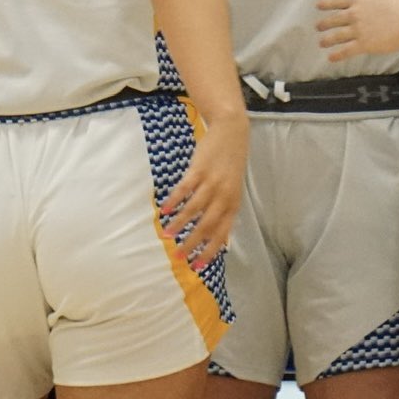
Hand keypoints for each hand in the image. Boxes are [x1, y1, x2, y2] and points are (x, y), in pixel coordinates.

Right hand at [161, 114, 247, 266]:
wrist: (232, 132)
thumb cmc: (231, 163)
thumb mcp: (234, 189)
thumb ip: (226, 210)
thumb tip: (223, 237)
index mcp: (233, 204)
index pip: (222, 233)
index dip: (210, 251)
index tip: (198, 266)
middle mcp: (224, 196)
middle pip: (207, 225)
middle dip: (192, 243)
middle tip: (179, 257)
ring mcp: (212, 182)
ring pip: (195, 209)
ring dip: (179, 224)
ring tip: (166, 235)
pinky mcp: (200, 169)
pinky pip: (186, 189)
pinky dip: (175, 200)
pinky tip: (165, 210)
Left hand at [316, 0, 398, 60]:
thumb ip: (369, 0)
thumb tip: (364, 4)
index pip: (337, 1)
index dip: (326, 4)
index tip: (318, 7)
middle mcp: (355, 13)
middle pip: (333, 19)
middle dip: (324, 24)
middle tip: (318, 27)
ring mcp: (358, 29)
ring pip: (336, 36)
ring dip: (326, 40)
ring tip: (321, 43)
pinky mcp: (363, 44)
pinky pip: (345, 51)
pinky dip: (336, 55)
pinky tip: (330, 58)